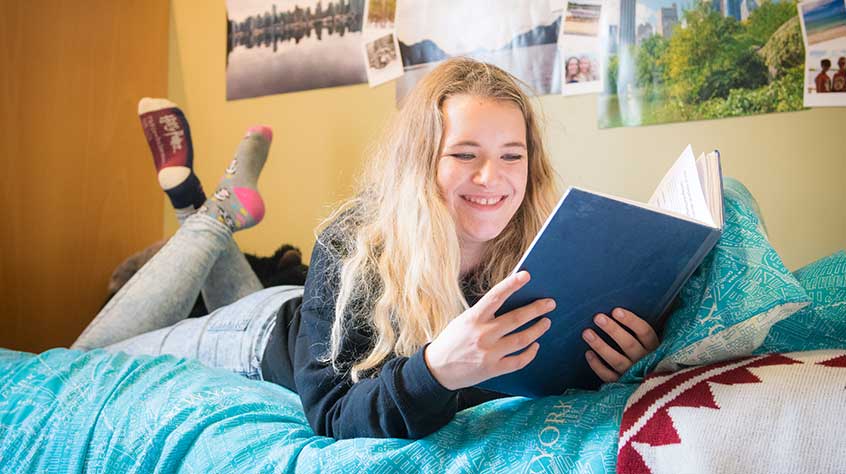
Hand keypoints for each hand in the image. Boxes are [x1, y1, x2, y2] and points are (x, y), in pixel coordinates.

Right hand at [424, 271, 554, 390]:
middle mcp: (482, 334)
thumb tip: (512, 304)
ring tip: (546, 322)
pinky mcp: (493, 369)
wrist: (436, 370)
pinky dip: (530, 353)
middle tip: (550, 303)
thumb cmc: (451, 341)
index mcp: (473, 318)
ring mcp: (489, 353)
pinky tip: (535, 346)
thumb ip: (484, 314)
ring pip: (522, 339)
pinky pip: (518, 361)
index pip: (495, 296)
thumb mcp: (463, 321)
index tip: (526, 276)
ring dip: (537, 329)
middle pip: (516, 318)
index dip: (512, 284)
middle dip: (536, 309)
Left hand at [582, 308, 659, 382]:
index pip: (645, 332)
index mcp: (655, 348)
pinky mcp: (623, 384)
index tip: (615, 310)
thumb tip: (617, 309)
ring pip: (616, 360)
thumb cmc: (648, 356)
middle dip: (613, 330)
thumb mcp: (651, 344)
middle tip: (598, 317)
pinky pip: (608, 376)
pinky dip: (597, 366)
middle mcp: (645, 361)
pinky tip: (588, 354)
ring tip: (586, 333)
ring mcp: (634, 374)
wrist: (653, 388)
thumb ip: (640, 331)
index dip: (631, 321)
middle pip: (629, 344)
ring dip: (601, 346)